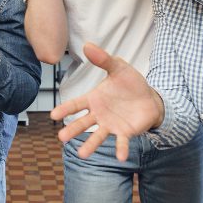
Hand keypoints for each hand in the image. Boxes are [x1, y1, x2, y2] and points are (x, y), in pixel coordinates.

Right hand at [50, 43, 163, 160]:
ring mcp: (111, 125)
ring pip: (98, 136)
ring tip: (83, 155)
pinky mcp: (125, 132)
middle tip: (62, 138)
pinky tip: (121, 157)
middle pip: (83, 123)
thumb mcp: (118, 67)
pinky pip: (121, 142)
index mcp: (94, 98)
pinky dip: (121, 149)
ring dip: (90, 145)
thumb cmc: (130, 83)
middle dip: (72, 130)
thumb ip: (104, 59)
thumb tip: (87, 45)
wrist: (150, 98)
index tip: (53, 115)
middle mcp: (99, 114)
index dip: (65, 109)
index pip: (76, 104)